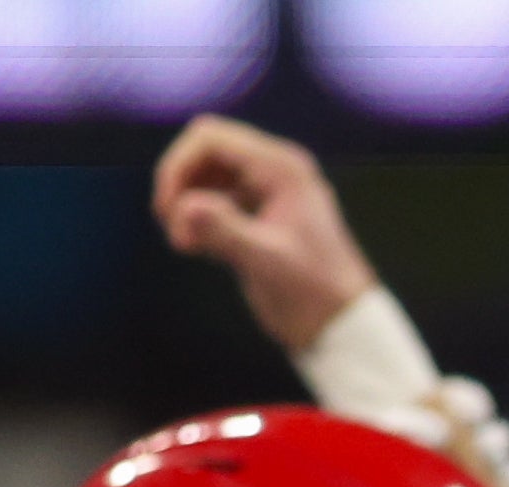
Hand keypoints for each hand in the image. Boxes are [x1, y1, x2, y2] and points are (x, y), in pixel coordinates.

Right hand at [155, 114, 376, 351]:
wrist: (342, 325)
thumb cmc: (314, 295)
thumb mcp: (267, 263)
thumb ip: (225, 232)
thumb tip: (184, 208)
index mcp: (282, 168)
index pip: (211, 138)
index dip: (178, 167)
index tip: (167, 211)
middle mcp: (275, 170)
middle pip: (205, 150)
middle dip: (180, 184)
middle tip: (173, 229)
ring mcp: (267, 189)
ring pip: (207, 173)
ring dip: (187, 201)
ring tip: (185, 244)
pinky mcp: (259, 212)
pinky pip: (216, 196)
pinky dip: (199, 215)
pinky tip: (196, 246)